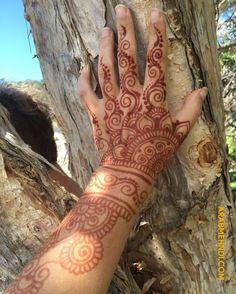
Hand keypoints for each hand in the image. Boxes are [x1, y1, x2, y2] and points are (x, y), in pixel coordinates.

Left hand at [79, 5, 206, 182]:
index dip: (157, 36)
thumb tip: (201, 90)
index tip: (156, 16)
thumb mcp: (178, 133)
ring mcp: (110, 103)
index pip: (155, 60)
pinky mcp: (96, 114)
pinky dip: (83, 79)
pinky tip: (84, 66)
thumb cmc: (155, 152)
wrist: (129, 170)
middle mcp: (129, 95)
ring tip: (105, 30)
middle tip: (121, 11)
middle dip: (125, 32)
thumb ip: (191, 110)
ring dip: (104, 48)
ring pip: (105, 70)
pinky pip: (86, 92)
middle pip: (127, 58)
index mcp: (152, 98)